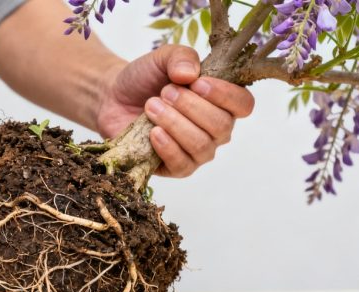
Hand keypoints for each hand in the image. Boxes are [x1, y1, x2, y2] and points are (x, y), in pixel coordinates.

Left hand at [96, 45, 254, 176]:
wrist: (115, 97)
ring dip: (175, 123)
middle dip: (190, 107)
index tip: (197, 83)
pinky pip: (182, 165)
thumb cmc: (146, 78)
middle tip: (165, 92)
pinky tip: (153, 132)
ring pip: (201, 145)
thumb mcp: (163, 58)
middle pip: (221, 126)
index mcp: (223, 101)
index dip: (225, 95)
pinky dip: (168, 147)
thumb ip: (181, 57)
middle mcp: (216, 129)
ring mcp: (198, 151)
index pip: (244, 104)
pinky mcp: (176, 167)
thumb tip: (190, 74)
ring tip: (152, 106)